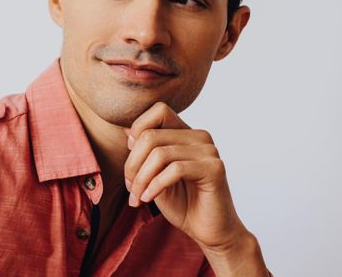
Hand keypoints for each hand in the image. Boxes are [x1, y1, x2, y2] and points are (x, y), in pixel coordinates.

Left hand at [124, 101, 250, 253]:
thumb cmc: (182, 203)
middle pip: (151, 135)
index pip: (159, 110)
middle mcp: (200, 137)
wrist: (209, 231)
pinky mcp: (214, 169)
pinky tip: (148, 198)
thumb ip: (145, 152)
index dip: (138, 129)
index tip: (131, 157)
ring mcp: (209, 151)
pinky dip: (155, 185)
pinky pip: (174, 169)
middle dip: (132, 164)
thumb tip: (127, 131)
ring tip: (137, 197)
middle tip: (130, 188)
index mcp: (187, 133)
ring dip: (141, 179)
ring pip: (159, 154)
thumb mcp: (155, 175)